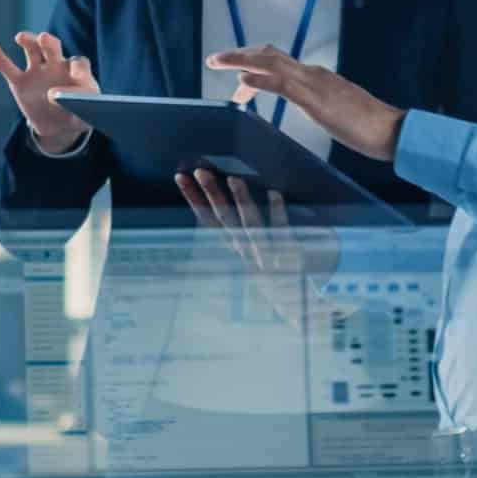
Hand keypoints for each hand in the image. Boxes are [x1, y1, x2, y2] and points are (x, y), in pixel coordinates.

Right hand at [0, 31, 98, 153]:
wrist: (59, 126)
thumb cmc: (77, 117)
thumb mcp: (84, 119)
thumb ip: (77, 110)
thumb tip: (54, 97)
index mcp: (77, 73)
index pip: (78, 64)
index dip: (78, 68)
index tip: (76, 75)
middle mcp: (57, 66)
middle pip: (53, 48)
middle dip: (49, 42)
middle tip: (45, 39)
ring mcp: (38, 71)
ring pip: (32, 50)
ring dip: (28, 41)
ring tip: (21, 38)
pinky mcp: (20, 82)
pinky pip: (8, 68)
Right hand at [177, 168, 338, 323]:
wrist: (296, 306)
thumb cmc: (271, 275)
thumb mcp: (249, 255)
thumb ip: (239, 233)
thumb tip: (227, 200)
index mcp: (235, 248)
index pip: (208, 221)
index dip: (194, 200)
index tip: (180, 178)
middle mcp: (245, 251)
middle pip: (224, 220)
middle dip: (211, 195)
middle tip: (200, 171)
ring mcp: (265, 255)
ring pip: (250, 227)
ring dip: (241, 203)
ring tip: (234, 179)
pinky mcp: (287, 256)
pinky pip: (281, 233)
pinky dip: (277, 214)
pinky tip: (274, 194)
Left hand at [208, 46, 404, 160]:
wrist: (393, 130)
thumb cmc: (369, 126)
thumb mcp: (338, 111)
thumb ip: (323, 104)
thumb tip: (315, 104)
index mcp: (317, 77)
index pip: (279, 64)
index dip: (254, 65)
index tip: (237, 78)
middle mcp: (314, 74)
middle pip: (269, 55)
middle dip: (240, 55)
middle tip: (214, 60)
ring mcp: (315, 84)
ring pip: (271, 64)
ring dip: (240, 60)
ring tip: (217, 62)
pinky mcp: (317, 100)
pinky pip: (283, 85)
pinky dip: (260, 80)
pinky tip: (242, 82)